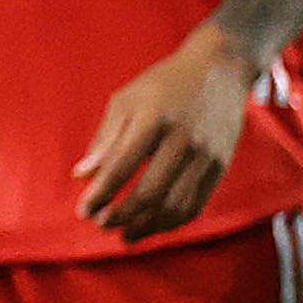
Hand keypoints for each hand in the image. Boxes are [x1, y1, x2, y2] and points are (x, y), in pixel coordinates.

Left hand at [77, 24, 252, 239]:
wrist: (220, 67)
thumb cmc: (164, 84)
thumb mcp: (126, 100)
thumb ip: (105, 139)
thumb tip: (81, 176)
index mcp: (153, 120)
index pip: (121, 167)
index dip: (100, 195)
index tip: (83, 211)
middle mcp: (182, 140)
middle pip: (149, 192)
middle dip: (121, 216)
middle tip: (101, 225)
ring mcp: (206, 155)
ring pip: (175, 205)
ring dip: (147, 226)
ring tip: (124, 235)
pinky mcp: (221, 165)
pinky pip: (196, 203)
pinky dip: (173, 221)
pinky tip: (152, 226)